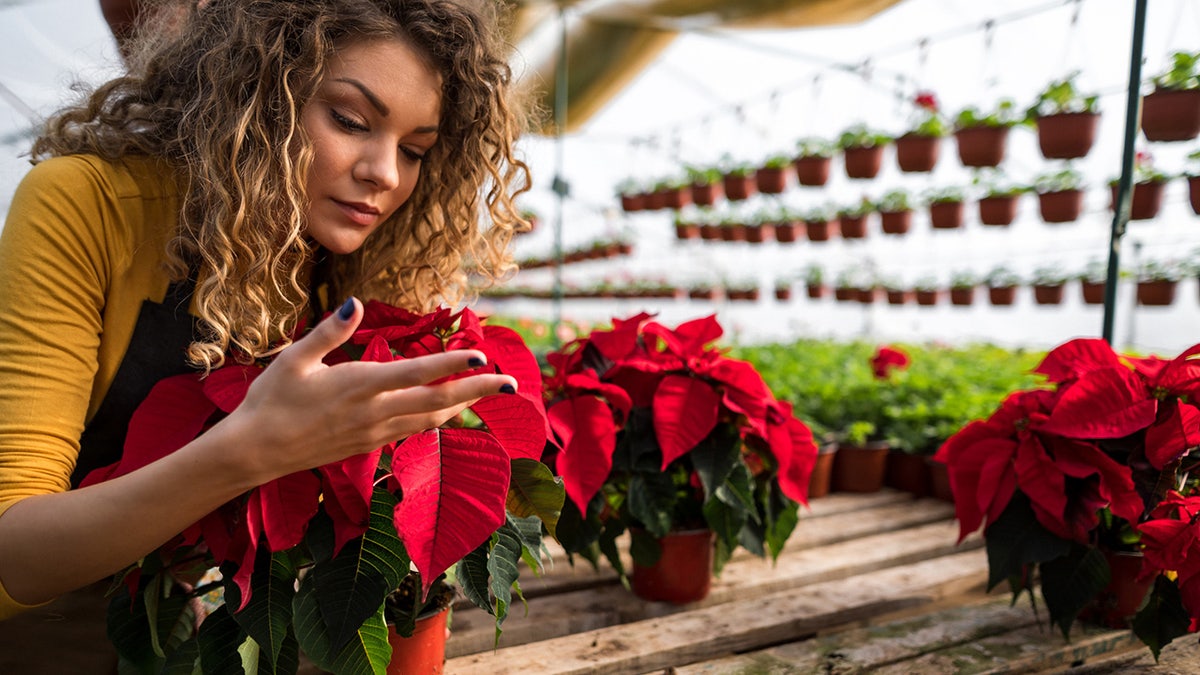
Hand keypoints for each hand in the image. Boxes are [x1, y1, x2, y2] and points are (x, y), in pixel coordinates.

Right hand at [218, 298, 516, 482]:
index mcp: (357, 386)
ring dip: (463, 405)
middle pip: (436, 401)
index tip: (480, 356)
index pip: (415, 374)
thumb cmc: (269, 400)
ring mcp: (373, 433)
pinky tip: (449, 410)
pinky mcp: (368, 445)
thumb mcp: (293, 359)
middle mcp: (373, 413)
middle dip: (477, 391)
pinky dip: (437, 418)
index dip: (450, 365)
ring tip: (490, 393)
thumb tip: (354, 302)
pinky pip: (412, 430)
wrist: (253, 453)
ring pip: (429, 419)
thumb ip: (329, 331)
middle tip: (511, 383)